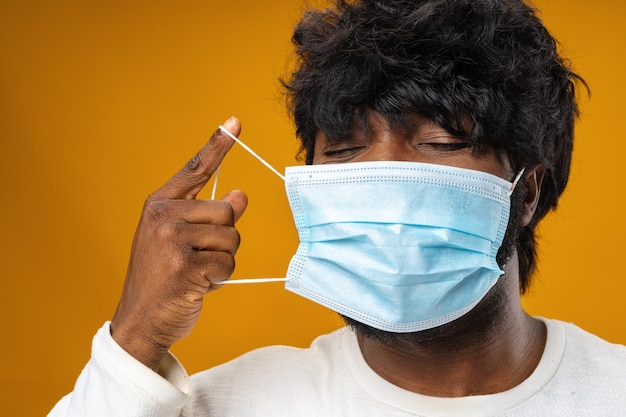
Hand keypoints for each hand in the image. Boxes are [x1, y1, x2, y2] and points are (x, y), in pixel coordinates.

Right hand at [110, 117, 247, 370]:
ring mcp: (172, 240)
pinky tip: (197, 286)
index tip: (235, 121)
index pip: (196, 169)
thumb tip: (241, 194)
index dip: (218, 145)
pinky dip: (220, 279)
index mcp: (160, 205)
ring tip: (196, 272)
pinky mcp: (185, 265)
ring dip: (223, 261)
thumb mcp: (180, 240)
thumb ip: (208, 215)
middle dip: (224, 239)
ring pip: (232, 238)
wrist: (140, 320)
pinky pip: (228, 264)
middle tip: (199, 258)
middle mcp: (163, 216)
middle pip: (227, 211)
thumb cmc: (164, 278)